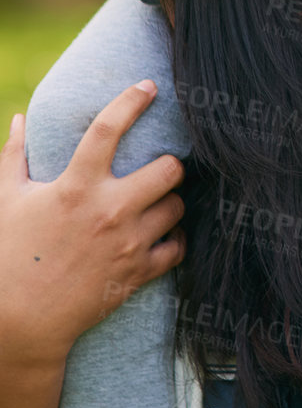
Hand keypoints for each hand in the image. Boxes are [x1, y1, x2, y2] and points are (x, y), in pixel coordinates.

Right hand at [0, 82, 186, 363]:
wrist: (20, 321)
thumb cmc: (10, 255)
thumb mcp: (8, 201)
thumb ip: (14, 156)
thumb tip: (18, 118)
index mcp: (75, 187)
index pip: (109, 128)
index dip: (132, 100)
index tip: (148, 87)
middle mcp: (108, 210)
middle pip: (169, 168)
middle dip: (169, 164)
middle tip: (157, 167)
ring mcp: (127, 243)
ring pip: (178, 206)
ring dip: (171, 201)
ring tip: (156, 201)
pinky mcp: (138, 272)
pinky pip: (179, 246)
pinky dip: (175, 239)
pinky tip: (163, 234)